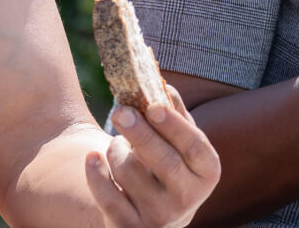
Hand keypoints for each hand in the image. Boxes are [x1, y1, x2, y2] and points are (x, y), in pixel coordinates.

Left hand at [86, 84, 221, 227]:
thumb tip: (162, 85)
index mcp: (206, 172)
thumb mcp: (179, 144)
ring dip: (116, 149)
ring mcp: (160, 217)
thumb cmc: (168, 167)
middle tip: (120, 111)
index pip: (194, 146)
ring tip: (118, 146)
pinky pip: (107, 196)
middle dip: (139, 133)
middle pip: (163, 161)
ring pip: (129, 172)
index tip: (152, 106)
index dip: (174, 125)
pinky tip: (92, 157)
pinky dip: (95, 173)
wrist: (156, 218)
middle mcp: (188, 198)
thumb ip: (174, 114)